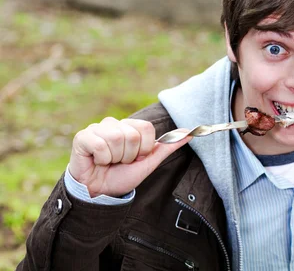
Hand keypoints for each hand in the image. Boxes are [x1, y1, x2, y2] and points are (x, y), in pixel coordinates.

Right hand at [69, 117, 191, 197]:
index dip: (144, 148)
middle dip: (129, 155)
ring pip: (116, 139)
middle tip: (120, 162)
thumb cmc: (122, 176)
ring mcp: (97, 128)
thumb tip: (189, 133)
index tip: (136, 158)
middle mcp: (114, 123)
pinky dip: (101, 159)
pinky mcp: (82, 136)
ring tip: (109, 162)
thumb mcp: (149, 163)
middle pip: (132, 135)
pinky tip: (97, 161)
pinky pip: (100, 145)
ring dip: (115, 158)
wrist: (100, 192)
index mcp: (130, 127)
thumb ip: (168, 147)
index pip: (146, 128)